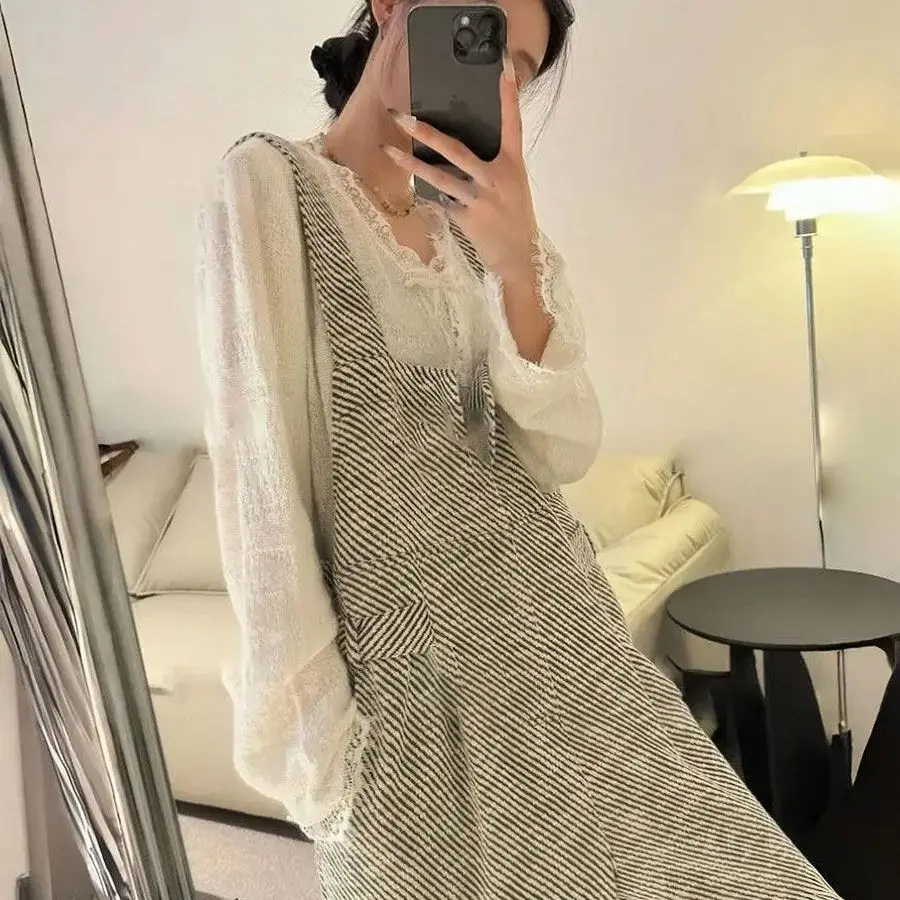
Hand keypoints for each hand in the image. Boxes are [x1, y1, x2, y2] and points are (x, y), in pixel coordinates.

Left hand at [383, 53, 537, 287]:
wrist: (519, 256)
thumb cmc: (514, 218)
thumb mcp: (512, 186)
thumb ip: (492, 166)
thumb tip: (457, 151)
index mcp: (511, 164)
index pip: (511, 124)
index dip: (508, 96)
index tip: (501, 67)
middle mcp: (496, 177)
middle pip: (456, 149)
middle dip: (426, 132)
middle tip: (402, 116)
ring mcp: (480, 198)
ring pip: (439, 177)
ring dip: (410, 164)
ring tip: (388, 150)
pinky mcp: (467, 218)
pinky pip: (441, 203)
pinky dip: (432, 199)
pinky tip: (421, 196)